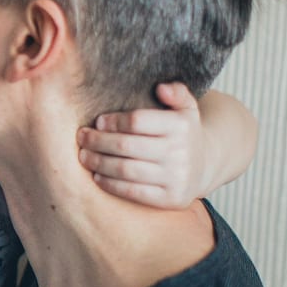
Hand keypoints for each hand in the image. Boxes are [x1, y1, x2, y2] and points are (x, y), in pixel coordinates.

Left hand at [77, 83, 205, 209]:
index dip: (113, 122)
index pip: (137, 121)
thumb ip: (177, 92)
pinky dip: (110, 184)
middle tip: (82, 138)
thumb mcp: (187, 108)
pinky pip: (132, 191)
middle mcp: (180, 152)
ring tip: (84, 156)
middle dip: (98, 141)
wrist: (204, 168)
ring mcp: (175, 177)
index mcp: (181, 126)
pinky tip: (97, 176)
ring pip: (125, 169)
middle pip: (126, 146)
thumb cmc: (183, 134)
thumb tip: (161, 88)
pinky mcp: (169, 198)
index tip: (98, 122)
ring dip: (98, 162)